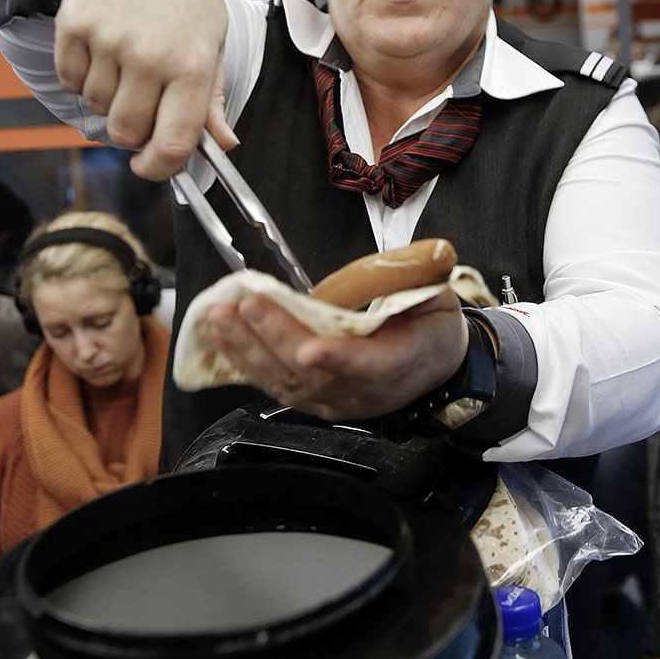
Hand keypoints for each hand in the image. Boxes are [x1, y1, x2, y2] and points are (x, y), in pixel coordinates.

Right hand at [51, 0, 234, 179]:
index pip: (173, 145)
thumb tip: (223, 144)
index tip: (150, 166)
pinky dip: (81, 75)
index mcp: (193, 66)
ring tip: (125, 60)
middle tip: (140, 102)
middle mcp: (150, 56)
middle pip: (125, 133)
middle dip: (130, 130)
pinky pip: (70, 81)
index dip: (158, 169)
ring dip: (107, 97)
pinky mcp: (74, 27)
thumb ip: (211, 100)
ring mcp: (108, 41)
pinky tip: (102, 46)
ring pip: (95, 108)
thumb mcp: (211, 43)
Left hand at [207, 288, 469, 420]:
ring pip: (291, 385)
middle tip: (248, 305)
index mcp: (406, 358)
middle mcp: (370, 390)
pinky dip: (246, 363)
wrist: (436, 365)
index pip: (373, 365)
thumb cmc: (431, 324)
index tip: (309, 348)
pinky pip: (278, 386)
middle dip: (277, 339)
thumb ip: (416, 278)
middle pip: (319, 376)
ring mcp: (341, 401)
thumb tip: (413, 256)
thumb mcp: (436, 293)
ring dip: (251, 351)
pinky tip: (223, 339)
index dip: (340, 359)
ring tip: (222, 319)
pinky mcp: (318, 402)